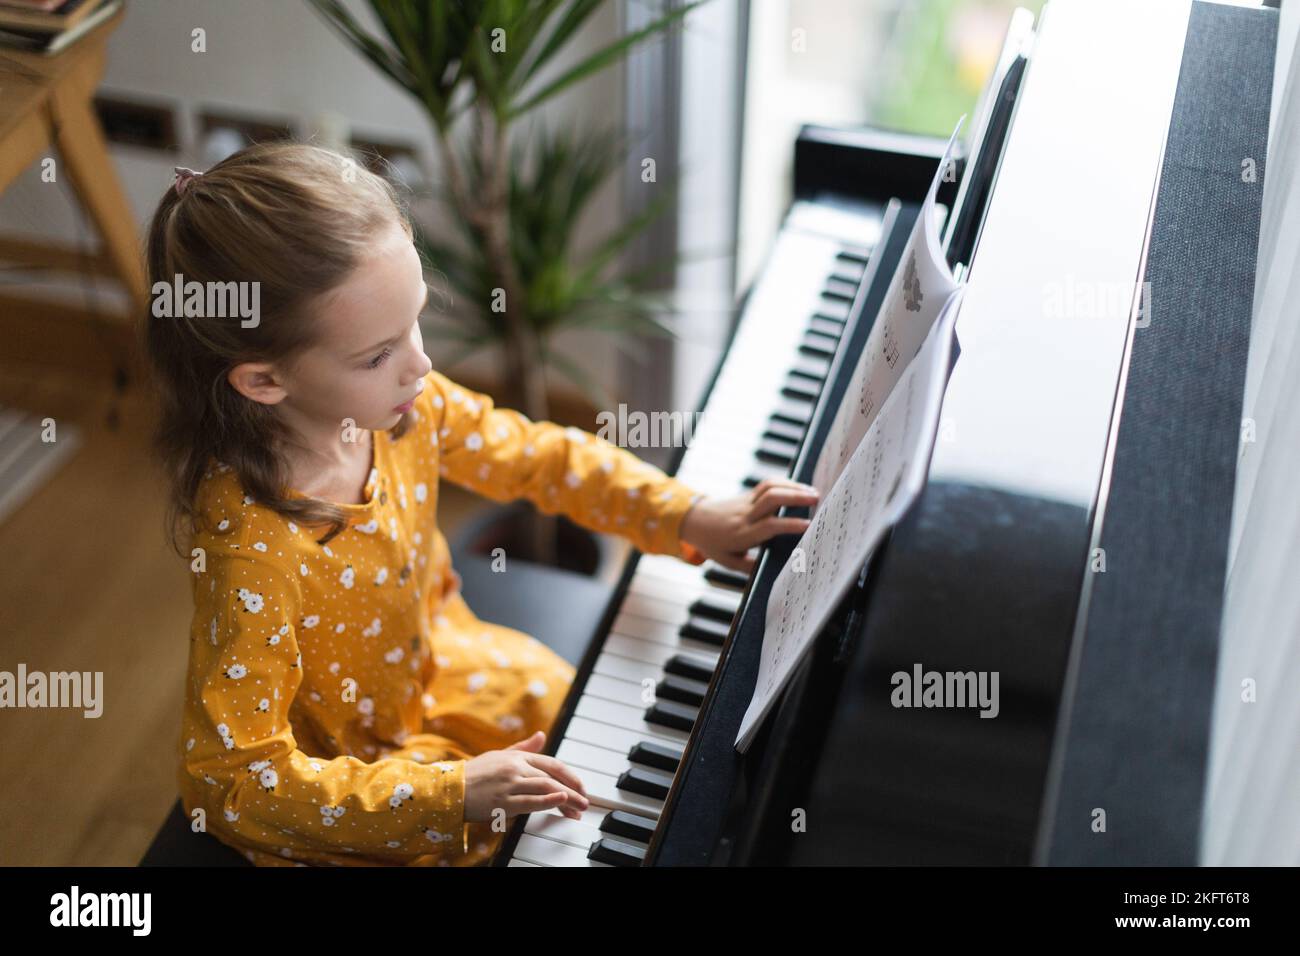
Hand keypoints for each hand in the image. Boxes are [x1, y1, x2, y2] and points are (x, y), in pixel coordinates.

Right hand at [463, 731, 589, 822]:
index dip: (570, 776)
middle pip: (553, 776)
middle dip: (573, 790)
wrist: (449, 789)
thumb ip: (523, 747)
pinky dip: (547, 800)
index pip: (552, 764)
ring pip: (546, 788)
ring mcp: (510, 784)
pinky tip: (560, 801)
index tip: (581, 788)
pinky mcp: (503, 801)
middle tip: (585, 803)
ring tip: (578, 810)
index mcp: (517, 757)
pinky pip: (530, 800)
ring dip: (566, 799)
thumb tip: (542, 735)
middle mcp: (516, 767)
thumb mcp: (499, 755)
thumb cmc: (474, 773)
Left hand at [678, 478, 819, 573]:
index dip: (789, 524)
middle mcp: (745, 515)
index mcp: (741, 535)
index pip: (769, 526)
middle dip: (795, 496)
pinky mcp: (747, 494)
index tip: (809, 526)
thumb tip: (774, 571)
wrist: (694, 521)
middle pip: (771, 499)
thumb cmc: (713, 544)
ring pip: (769, 487)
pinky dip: (785, 483)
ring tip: (813, 493)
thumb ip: (749, 567)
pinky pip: (767, 485)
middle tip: (816, 499)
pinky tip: (799, 488)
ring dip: (793, 487)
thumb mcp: (728, 561)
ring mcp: (746, 502)